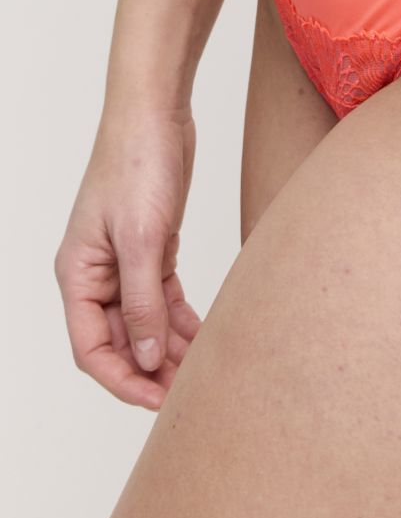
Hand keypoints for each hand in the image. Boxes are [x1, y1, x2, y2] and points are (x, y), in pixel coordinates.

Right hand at [53, 104, 201, 410]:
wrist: (156, 116)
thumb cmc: (136, 165)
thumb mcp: (141, 238)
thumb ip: (143, 302)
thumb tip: (148, 359)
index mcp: (77, 275)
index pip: (92, 348)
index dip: (123, 380)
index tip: (159, 400)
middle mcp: (97, 274)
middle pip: (121, 340)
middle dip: (152, 369)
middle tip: (191, 392)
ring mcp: (125, 261)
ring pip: (145, 321)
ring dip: (171, 347)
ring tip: (204, 371)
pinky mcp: (154, 247)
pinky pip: (164, 297)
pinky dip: (182, 318)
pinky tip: (205, 336)